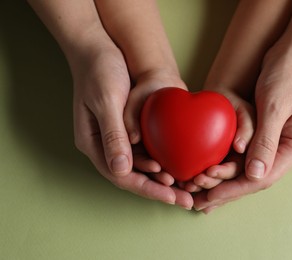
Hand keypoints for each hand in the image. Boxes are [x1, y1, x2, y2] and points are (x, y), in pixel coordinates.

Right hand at [72, 44, 191, 208]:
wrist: (98, 47)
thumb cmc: (100, 70)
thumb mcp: (106, 101)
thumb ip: (113, 135)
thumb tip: (122, 171)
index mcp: (92, 142)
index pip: (121, 175)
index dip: (147, 188)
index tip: (172, 196)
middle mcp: (104, 145)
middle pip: (133, 176)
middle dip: (159, 189)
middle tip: (186, 200)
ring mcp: (116, 137)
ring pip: (140, 167)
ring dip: (162, 178)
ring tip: (186, 189)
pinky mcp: (127, 128)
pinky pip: (145, 151)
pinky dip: (161, 161)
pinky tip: (178, 166)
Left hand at [194, 43, 291, 212]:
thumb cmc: (287, 75)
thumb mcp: (274, 107)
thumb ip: (265, 142)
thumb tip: (254, 176)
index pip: (262, 177)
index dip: (234, 189)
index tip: (210, 198)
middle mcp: (286, 149)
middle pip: (253, 179)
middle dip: (226, 191)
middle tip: (199, 204)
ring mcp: (276, 142)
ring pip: (247, 170)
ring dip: (224, 182)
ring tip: (199, 193)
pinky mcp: (264, 134)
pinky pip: (244, 156)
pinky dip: (226, 165)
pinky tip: (210, 172)